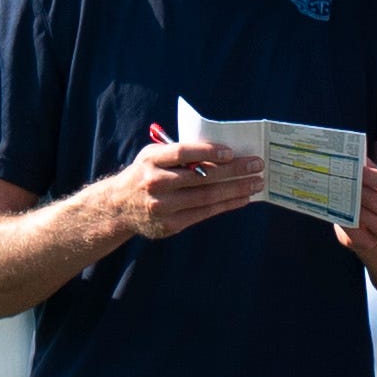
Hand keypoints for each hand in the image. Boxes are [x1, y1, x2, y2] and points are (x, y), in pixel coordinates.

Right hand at [105, 138, 263, 242]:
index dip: (208, 152)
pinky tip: (242, 198)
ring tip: (255, 183)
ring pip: (207, 197)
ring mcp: (163, 207)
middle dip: (234, 170)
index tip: (231, 152)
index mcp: (151, 160)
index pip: (183, 153)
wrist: (119, 207)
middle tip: (257, 165)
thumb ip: (180, 153)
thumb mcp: (153, 156)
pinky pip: (205, 213)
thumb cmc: (145, 174)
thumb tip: (222, 153)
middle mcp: (155, 183)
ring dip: (236, 189)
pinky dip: (226, 205)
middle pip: (201, 176)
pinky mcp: (170, 225)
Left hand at [332, 159, 376, 259]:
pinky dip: (349, 227)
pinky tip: (340, 217)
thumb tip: (351, 154)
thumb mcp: (374, 178)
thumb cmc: (372, 192)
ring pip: (374, 223)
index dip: (374, 177)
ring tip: (341, 199)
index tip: (357, 170)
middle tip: (345, 184)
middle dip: (363, 194)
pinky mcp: (372, 245)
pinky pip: (361, 238)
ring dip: (357, 211)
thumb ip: (367, 167)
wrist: (371, 221)